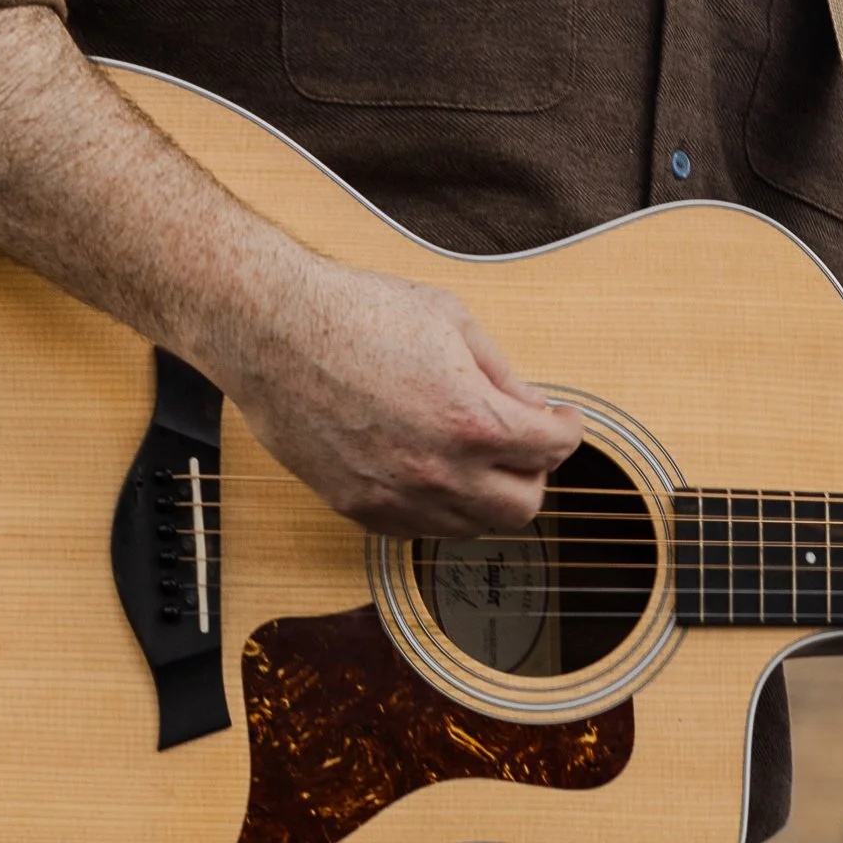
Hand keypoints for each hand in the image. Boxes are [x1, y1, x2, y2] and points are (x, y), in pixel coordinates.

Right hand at [236, 250, 581, 537]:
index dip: (568, 429)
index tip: (563, 419)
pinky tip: (433, 467)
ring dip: (488, 494)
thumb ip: (501, 372)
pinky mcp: (359, 508)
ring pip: (472, 528)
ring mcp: (397, 497)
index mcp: (471, 420)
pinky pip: (420, 530)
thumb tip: (531, 405)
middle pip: (522, 507)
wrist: (274, 332)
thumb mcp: (451, 320)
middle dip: (535, 472)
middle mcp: (438, 471)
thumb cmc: (358, 312)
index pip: (551, 449)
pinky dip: (441, 507)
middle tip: (525, 441)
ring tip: (477, 453)